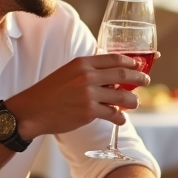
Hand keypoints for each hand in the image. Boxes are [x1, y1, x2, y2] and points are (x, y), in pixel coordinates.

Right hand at [8, 54, 149, 138]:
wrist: (32, 111)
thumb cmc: (49, 92)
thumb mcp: (68, 73)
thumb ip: (88, 72)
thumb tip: (111, 77)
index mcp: (82, 63)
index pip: (113, 58)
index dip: (131, 61)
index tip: (139, 64)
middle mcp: (87, 76)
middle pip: (123, 73)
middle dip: (139, 77)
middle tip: (146, 80)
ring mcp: (89, 94)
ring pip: (122, 95)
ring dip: (133, 100)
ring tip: (135, 103)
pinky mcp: (88, 112)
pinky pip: (113, 114)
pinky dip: (120, 117)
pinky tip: (121, 119)